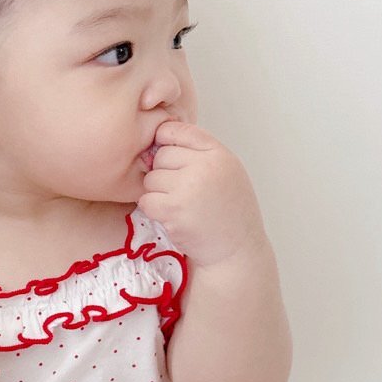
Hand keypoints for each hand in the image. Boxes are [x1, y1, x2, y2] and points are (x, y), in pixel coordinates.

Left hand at [138, 119, 267, 266]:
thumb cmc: (229, 212)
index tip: (170, 158)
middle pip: (160, 155)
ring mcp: (188, 188)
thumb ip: (200, 153)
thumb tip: (159, 136)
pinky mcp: (173, 210)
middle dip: (164, 172)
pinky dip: (154, 210)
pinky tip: (173, 217)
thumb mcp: (227, 172)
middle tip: (181, 191)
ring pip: (151, 178)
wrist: (236, 251)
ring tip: (180, 205)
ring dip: (158, 193)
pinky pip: (146, 200)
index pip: (179, 130)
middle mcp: (205, 167)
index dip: (167, 141)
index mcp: (219, 154)